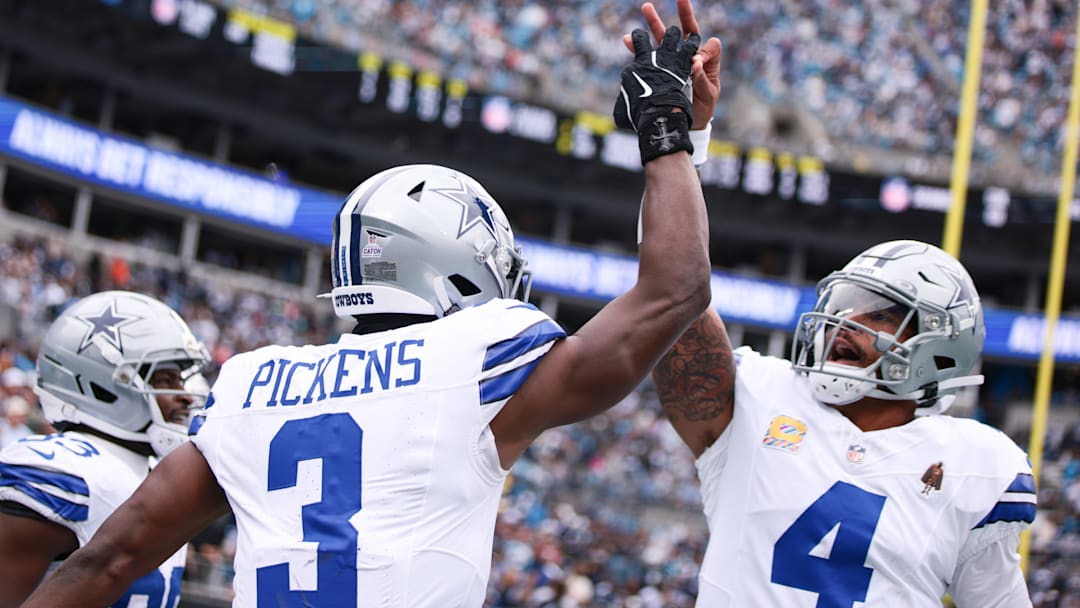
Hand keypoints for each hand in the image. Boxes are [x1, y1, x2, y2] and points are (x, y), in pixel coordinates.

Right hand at [624, 0, 722, 130]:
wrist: (686, 123)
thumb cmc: (702, 108)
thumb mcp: (707, 94)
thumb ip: (701, 78)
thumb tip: (694, 61)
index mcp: (705, 61)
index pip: (708, 44)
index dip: (704, 51)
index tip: (696, 63)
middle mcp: (689, 56)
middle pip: (686, 30)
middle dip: (684, 12)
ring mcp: (672, 61)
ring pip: (664, 38)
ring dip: (655, 23)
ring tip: (646, 8)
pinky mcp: (659, 70)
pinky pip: (647, 55)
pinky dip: (637, 47)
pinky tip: (628, 40)